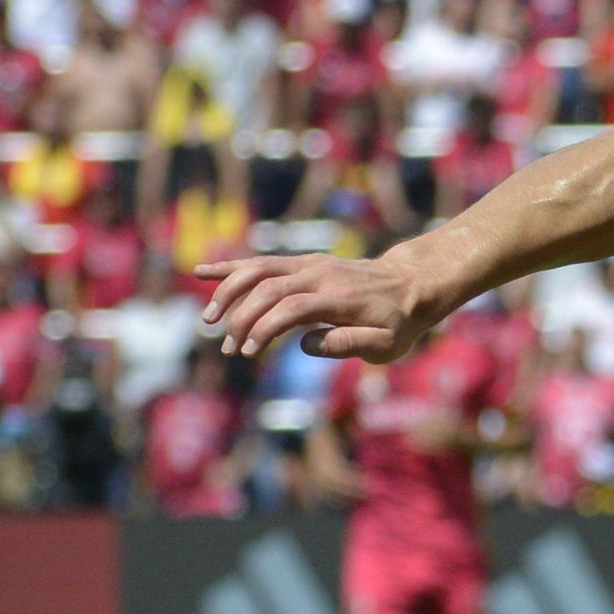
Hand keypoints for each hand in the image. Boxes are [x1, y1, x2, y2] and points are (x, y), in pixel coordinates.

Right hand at [195, 251, 439, 362]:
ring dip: (228, 291)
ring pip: (258, 270)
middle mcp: (319, 275)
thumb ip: (349, 344)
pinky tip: (201, 272)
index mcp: (338, 298)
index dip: (265, 328)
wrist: (411, 283)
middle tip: (229, 349)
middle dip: (242, 318)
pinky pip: (261, 261)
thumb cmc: (400, 322)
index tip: (249, 352)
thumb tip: (306, 343)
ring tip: (209, 320)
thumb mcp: (387, 344)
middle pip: (267, 289)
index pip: (290, 308)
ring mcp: (308, 264)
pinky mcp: (302, 263)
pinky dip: (231, 267)